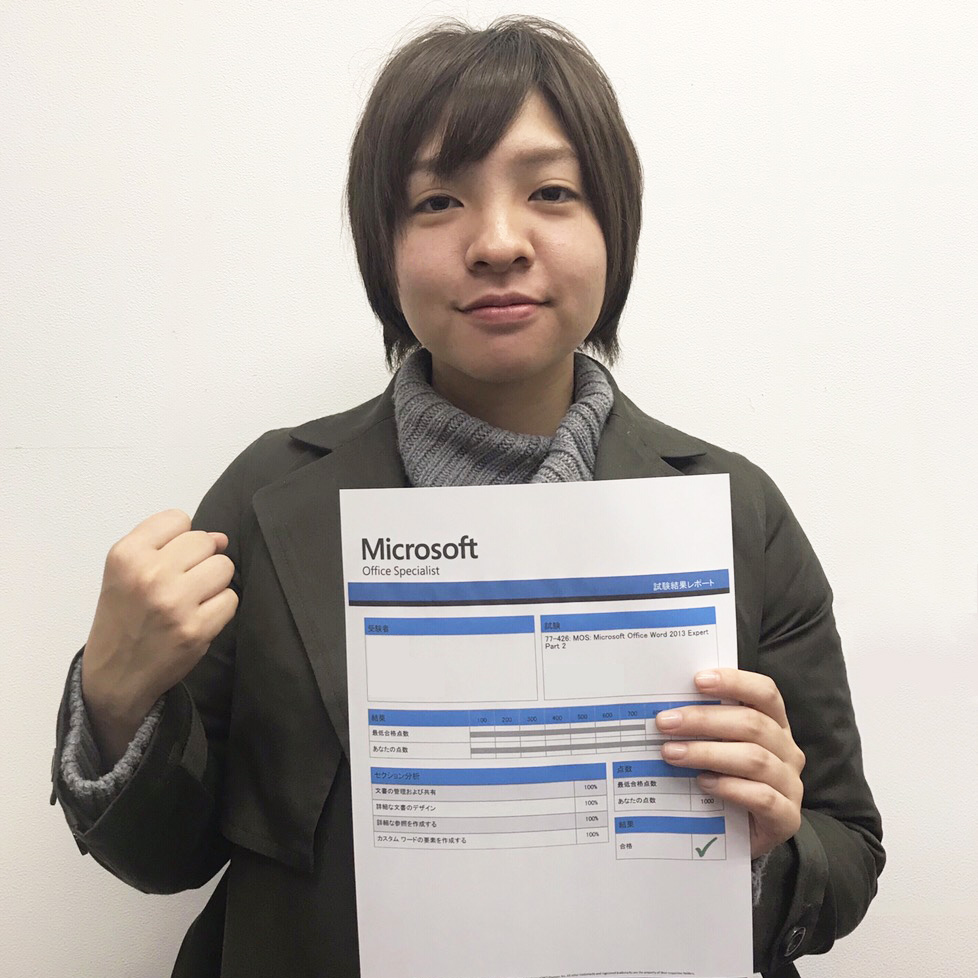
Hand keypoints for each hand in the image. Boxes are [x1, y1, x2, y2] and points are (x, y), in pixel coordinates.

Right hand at [81, 509, 237, 762]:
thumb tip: (222, 538)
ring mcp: (175, 602)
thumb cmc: (124, 617)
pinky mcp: (196, 628)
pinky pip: (231, 599)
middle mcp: (150, 574)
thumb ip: (168, 545)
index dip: (179, 538)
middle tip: (181, 584)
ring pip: (224, 567)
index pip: (178, 518)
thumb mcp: (127, 573)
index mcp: (127, 555)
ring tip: (191, 600)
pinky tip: (199, 618)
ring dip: (214, 583)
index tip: (168, 560)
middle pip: (206, 542)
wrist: (115, 676)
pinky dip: (220, 608)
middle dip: (200, 560)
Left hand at [656, 668, 804, 858]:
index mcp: (774, 724)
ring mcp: (790, 784)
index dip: (734, 682)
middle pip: (752, 724)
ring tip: (673, 753)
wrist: (740, 836)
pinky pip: (762, 797)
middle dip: (704, 720)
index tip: (697, 681)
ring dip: (708, 753)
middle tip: (665, 722)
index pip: (764, 692)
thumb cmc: (725, 780)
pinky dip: (730, 787)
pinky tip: (703, 783)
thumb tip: (665, 710)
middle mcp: (787, 750)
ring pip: (755, 759)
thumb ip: (703, 728)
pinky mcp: (787, 817)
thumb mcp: (716, 748)